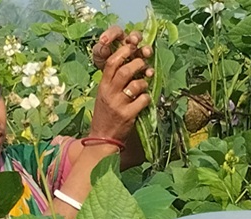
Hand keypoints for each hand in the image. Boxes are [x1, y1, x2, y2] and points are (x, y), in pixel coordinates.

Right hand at [89, 26, 154, 141]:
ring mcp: (119, 104)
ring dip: (144, 82)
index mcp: (103, 86)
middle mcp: (110, 93)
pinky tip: (145, 100)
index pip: (111, 63)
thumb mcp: (104, 95)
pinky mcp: (128, 115)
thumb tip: (129, 64)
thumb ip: (113, 81)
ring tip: (144, 85)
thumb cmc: (105, 114)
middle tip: (144, 65)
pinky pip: (143, 100)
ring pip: (136, 84)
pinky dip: (147, 97)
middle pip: (125, 71)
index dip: (123, 53)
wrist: (103, 137)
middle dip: (138, 65)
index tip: (132, 48)